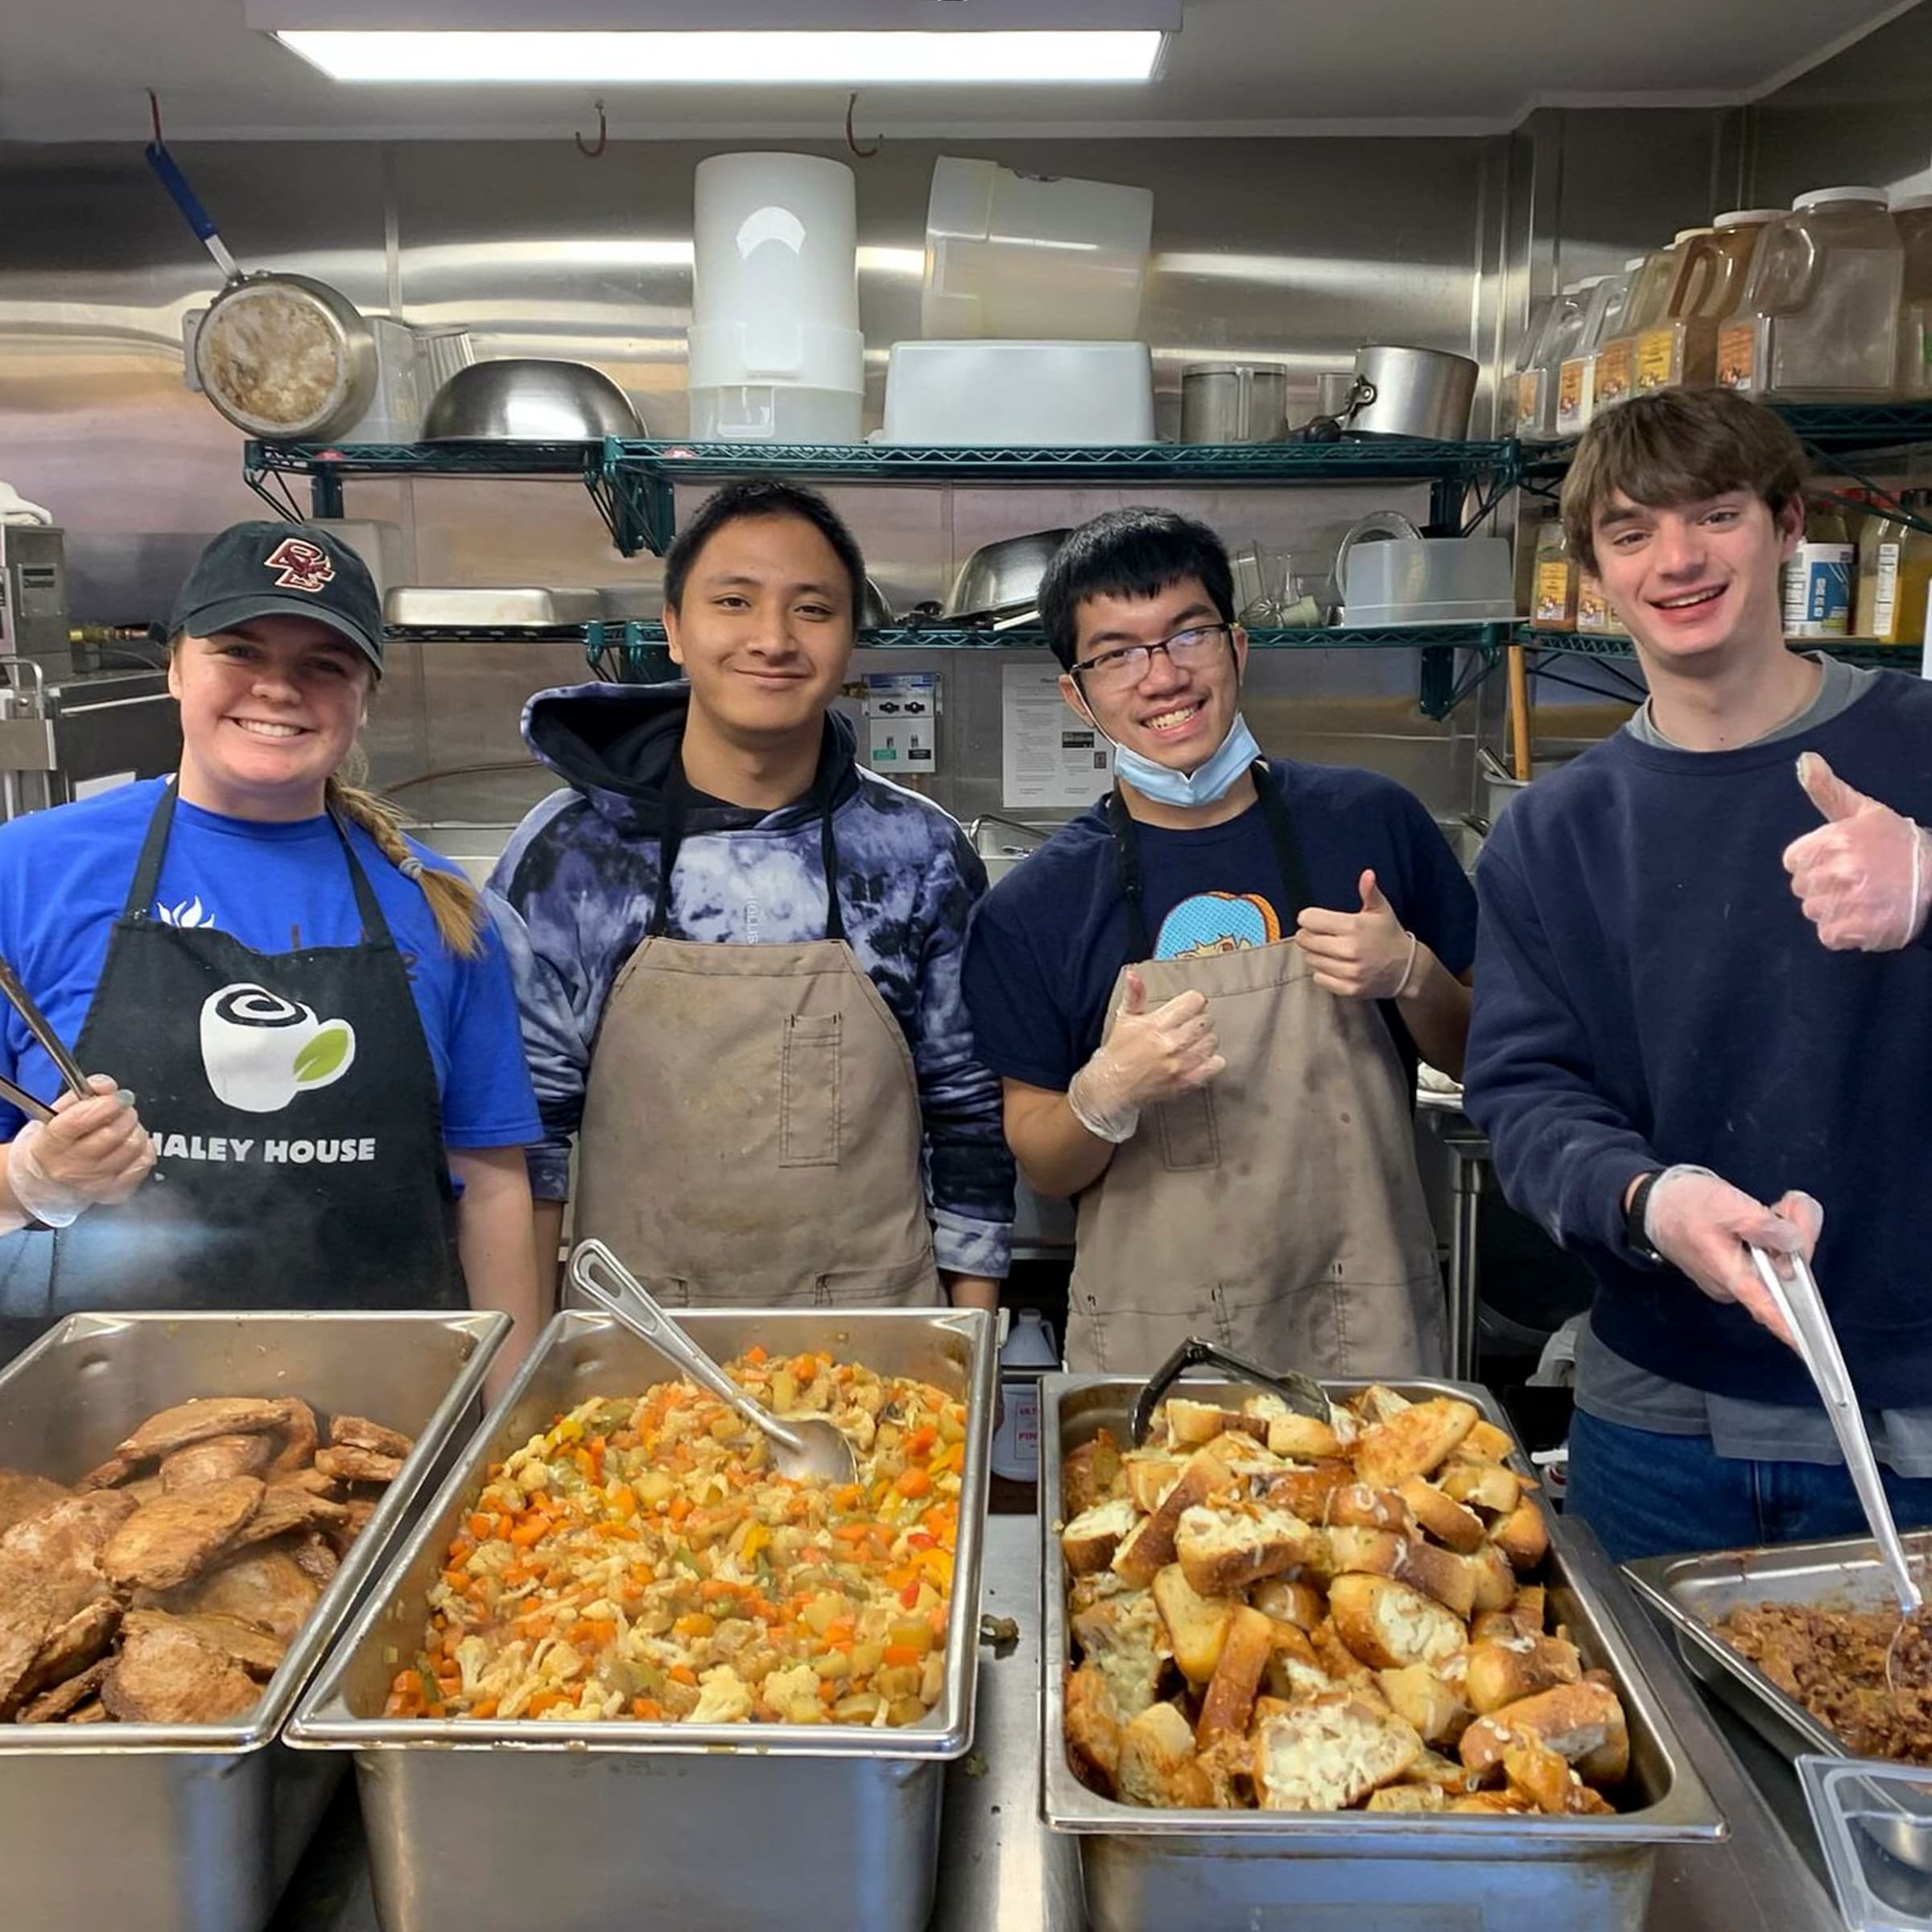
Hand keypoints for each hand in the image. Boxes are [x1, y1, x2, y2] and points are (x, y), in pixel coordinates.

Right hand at [8, 1075, 153, 1226]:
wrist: (44, 1183)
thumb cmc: (50, 1144)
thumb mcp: (55, 1113)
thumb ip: (82, 1093)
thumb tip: (107, 1086)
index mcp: (49, 1145)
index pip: (80, 1121)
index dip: (106, 1104)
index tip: (117, 1097)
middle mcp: (70, 1168)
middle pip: (113, 1133)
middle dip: (124, 1113)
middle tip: (121, 1109)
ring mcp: (94, 1183)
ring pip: (132, 1147)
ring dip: (135, 1130)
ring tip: (124, 1127)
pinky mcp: (114, 1193)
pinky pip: (143, 1164)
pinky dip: (144, 1149)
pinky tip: (130, 1145)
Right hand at [1066, 969, 1224, 1141]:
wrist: (1111, 1087)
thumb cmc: (1118, 1052)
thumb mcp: (1124, 1019)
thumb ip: (1134, 995)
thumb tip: (1133, 973)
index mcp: (1155, 1024)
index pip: (1194, 1001)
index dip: (1192, 1002)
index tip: (1187, 1007)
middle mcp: (1170, 1043)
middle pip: (1206, 1021)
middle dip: (1199, 1020)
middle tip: (1189, 1025)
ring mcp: (1180, 1064)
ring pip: (1212, 1041)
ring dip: (1205, 1039)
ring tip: (1192, 1042)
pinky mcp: (1187, 1082)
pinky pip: (1216, 1065)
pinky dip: (1212, 1060)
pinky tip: (1200, 1058)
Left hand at [1293, 870, 1423, 999]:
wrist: (1407, 969)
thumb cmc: (1389, 935)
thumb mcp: (1381, 910)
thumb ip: (1370, 892)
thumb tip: (1367, 874)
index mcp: (1355, 927)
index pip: (1310, 920)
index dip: (1308, 917)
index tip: (1314, 919)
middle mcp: (1350, 950)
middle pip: (1305, 940)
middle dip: (1308, 935)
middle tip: (1320, 934)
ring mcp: (1350, 971)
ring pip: (1310, 959)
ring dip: (1314, 953)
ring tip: (1329, 949)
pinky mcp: (1349, 988)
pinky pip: (1319, 978)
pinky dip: (1322, 972)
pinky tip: (1334, 964)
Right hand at [1644, 1166, 1822, 1346]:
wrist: (1654, 1204)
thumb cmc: (1684, 1205)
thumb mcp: (1725, 1204)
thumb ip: (1762, 1224)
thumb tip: (1793, 1242)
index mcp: (1728, 1274)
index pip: (1764, 1305)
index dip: (1788, 1326)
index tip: (1807, 1347)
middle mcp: (1732, 1286)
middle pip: (1783, 1276)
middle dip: (1797, 1241)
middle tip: (1789, 1206)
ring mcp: (1733, 1280)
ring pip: (1778, 1266)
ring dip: (1786, 1237)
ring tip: (1775, 1208)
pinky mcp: (1734, 1271)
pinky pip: (1767, 1262)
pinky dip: (1774, 1240)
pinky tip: (1767, 1218)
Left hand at [1783, 753, 1931, 951]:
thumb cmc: (1896, 842)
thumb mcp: (1864, 811)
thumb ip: (1828, 789)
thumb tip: (1804, 760)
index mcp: (1835, 840)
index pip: (1793, 861)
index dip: (1811, 864)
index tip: (1835, 863)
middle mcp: (1840, 869)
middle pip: (1802, 888)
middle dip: (1822, 887)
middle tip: (1854, 882)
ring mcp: (1851, 900)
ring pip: (1813, 912)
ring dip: (1833, 910)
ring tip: (1861, 899)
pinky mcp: (1861, 927)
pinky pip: (1829, 935)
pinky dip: (1842, 933)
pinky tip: (1862, 919)